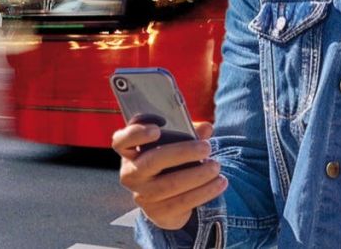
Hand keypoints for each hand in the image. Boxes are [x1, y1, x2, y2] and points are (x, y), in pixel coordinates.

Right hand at [113, 121, 227, 229]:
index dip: (135, 134)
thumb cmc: (168, 160)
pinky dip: (204, 192)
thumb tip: (206, 128)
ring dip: (198, 175)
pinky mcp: (157, 213)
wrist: (165, 197)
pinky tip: (219, 183)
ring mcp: (142, 195)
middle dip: (181, 153)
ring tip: (216, 166)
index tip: (156, 129)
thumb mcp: (173, 143)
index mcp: (129, 151)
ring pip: (170, 185)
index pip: (121, 141)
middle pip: (151, 161)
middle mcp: (131, 174)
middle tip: (206, 147)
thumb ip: (187, 131)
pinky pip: (182, 202)